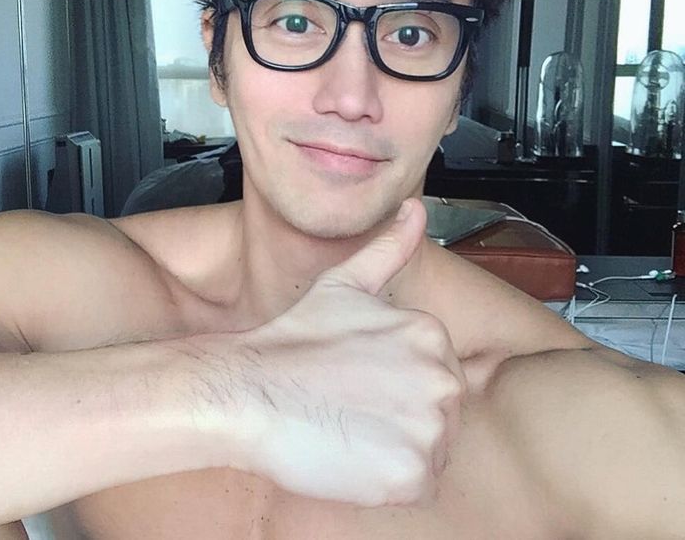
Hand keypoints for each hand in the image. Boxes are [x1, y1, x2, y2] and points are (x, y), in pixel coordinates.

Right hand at [236, 198, 466, 506]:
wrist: (251, 390)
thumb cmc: (294, 339)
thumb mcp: (345, 283)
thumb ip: (389, 247)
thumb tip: (416, 209)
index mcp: (430, 332)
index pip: (434, 373)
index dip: (395, 385)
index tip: (358, 384)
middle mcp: (442, 377)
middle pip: (438, 412)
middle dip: (401, 417)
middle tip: (351, 409)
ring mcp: (429, 427)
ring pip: (431, 449)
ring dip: (396, 449)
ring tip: (350, 431)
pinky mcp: (410, 473)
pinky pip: (416, 484)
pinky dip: (388, 480)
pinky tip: (352, 457)